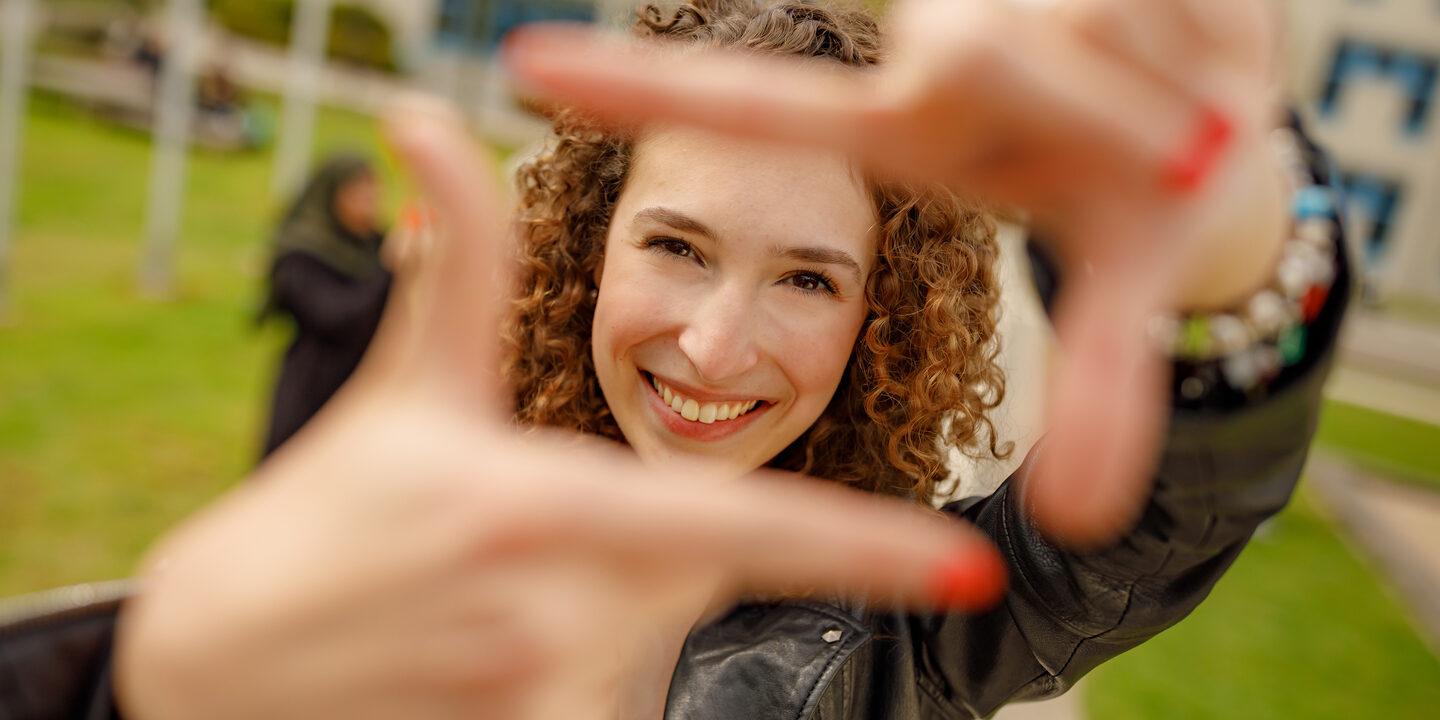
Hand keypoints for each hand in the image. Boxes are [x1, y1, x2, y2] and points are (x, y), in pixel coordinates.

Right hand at [113, 99, 1004, 719]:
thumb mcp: (408, 388)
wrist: (213, 651)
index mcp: (536, 506)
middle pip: (695, 580)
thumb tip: (426, 119)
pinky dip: (576, 668)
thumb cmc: (330, 502)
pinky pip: (594, 708)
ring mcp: (523, 693)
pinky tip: (487, 637)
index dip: (859, 552)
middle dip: (663, 546)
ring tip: (497, 584)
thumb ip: (458, 264)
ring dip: (610, 607)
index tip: (960, 574)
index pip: (734, 533)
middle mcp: (544, 610)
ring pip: (644, 645)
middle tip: (545, 526)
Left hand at [502, 0, 1288, 543]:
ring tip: (1189, 102)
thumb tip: (1089, 517)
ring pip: (1083, 14)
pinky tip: (1207, 51)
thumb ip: (1099, 394)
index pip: (763, 109)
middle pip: (984, 50)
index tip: (525, 65)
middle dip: (1107, 104)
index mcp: (907, 134)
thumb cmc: (1143, 196)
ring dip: (1169, 73)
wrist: (1228, 111)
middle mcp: (929, 53)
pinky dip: (1215, 25)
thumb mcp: (1121, 290)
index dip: (648, 91)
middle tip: (1175, 137)